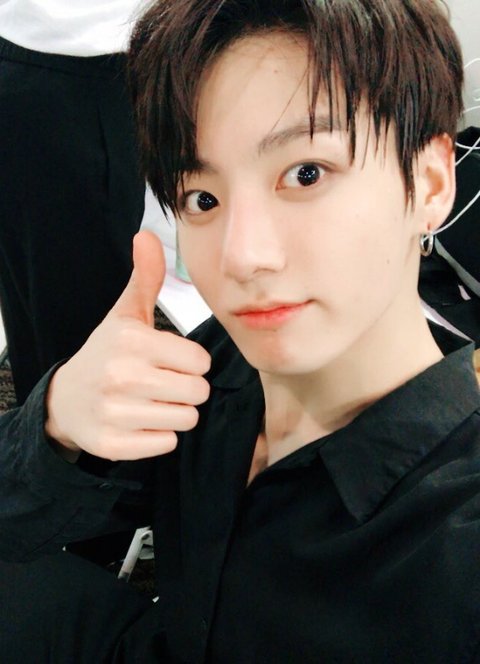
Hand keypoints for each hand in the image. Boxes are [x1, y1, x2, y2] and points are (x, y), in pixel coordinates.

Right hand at [45, 231, 210, 460]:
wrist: (66, 399)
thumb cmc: (107, 353)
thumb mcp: (125, 315)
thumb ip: (145, 278)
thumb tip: (146, 235)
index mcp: (132, 340)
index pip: (200, 361)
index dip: (190, 362)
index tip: (169, 360)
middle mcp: (121, 376)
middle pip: (198, 392)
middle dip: (186, 388)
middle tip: (162, 382)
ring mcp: (114, 413)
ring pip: (186, 419)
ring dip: (175, 412)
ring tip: (151, 400)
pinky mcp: (112, 444)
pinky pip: (167, 443)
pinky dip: (159, 435)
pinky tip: (139, 420)